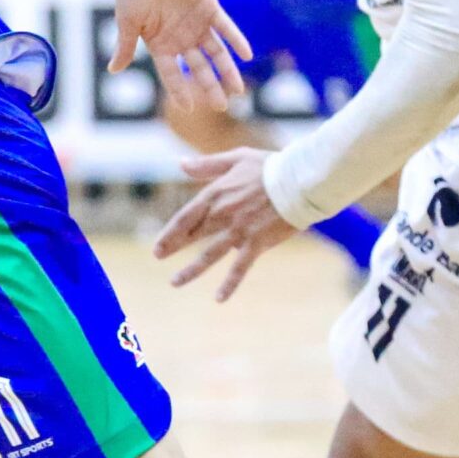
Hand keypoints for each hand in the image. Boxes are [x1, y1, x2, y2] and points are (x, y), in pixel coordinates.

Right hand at [112, 0, 251, 113]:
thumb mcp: (127, 19)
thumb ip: (126, 45)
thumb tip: (113, 71)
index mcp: (158, 43)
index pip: (171, 72)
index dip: (179, 89)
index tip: (188, 108)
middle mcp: (178, 36)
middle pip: (197, 67)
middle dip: (209, 86)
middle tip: (221, 106)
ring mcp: (195, 22)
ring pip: (215, 52)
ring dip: (227, 70)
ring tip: (238, 90)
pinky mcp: (209, 6)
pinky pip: (226, 27)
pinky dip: (236, 40)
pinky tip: (246, 55)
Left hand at [154, 148, 297, 301]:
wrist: (300, 180)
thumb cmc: (271, 166)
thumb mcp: (236, 158)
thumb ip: (207, 165)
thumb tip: (180, 164)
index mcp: (215, 194)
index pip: (185, 217)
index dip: (170, 232)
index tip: (158, 245)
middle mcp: (222, 214)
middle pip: (192, 235)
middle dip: (173, 247)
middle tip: (158, 257)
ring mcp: (238, 231)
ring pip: (209, 255)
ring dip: (191, 270)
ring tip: (175, 282)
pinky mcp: (257, 243)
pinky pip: (240, 268)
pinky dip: (229, 284)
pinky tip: (219, 299)